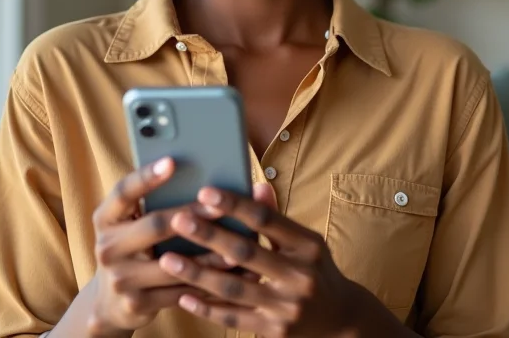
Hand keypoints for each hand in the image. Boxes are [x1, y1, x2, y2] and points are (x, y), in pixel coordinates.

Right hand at [87, 159, 271, 336]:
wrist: (111, 301)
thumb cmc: (133, 245)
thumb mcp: (131, 222)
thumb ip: (152, 200)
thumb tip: (197, 170)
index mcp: (106, 218)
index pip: (124, 191)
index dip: (147, 177)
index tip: (172, 162)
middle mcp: (108, 246)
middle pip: (154, 225)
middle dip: (192, 213)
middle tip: (222, 205)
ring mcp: (120, 278)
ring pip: (173, 263)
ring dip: (209, 255)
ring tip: (238, 244)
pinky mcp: (136, 303)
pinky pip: (179, 292)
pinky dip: (207, 283)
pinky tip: (230, 274)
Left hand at [157, 186, 362, 336]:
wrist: (341, 321)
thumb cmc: (315, 270)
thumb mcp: (306, 242)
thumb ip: (277, 217)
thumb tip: (256, 185)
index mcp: (307, 246)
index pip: (265, 220)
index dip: (234, 205)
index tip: (205, 192)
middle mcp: (299, 276)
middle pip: (246, 252)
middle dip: (209, 235)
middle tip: (177, 219)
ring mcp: (287, 307)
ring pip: (234, 288)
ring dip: (197, 274)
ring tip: (167, 259)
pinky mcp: (275, 332)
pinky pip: (234, 318)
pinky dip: (207, 308)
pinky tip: (183, 296)